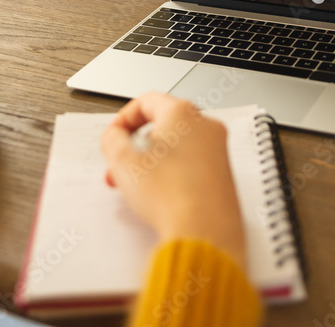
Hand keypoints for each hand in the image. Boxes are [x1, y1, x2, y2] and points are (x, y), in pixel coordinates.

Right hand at [100, 92, 245, 266]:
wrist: (204, 233)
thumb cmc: (172, 196)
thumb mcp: (123, 163)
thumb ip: (112, 140)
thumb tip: (114, 136)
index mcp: (184, 113)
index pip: (147, 102)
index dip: (123, 120)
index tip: (114, 137)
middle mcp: (206, 126)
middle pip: (161, 126)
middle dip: (134, 147)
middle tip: (119, 167)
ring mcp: (218, 150)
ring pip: (175, 147)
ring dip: (149, 163)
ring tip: (134, 187)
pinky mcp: (222, 174)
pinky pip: (190, 164)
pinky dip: (170, 174)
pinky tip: (157, 196)